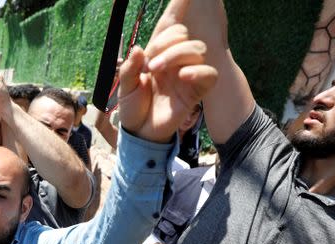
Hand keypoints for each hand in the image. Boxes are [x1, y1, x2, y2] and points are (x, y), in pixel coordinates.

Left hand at [118, 1, 216, 142]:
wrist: (140, 133)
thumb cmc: (133, 107)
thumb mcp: (124, 87)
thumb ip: (129, 68)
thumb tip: (139, 50)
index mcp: (159, 54)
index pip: (173, 26)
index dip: (173, 18)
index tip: (168, 21)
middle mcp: (175, 60)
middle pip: (184, 35)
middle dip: (166, 43)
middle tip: (150, 64)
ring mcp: (188, 74)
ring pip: (196, 48)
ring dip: (176, 55)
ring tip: (157, 71)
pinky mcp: (197, 90)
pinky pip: (209, 73)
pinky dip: (198, 71)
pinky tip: (183, 77)